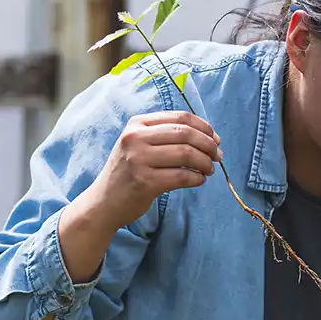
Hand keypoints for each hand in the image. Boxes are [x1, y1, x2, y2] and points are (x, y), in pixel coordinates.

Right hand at [90, 111, 222, 224]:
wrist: (104, 201)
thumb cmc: (128, 172)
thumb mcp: (138, 144)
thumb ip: (166, 135)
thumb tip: (209, 137)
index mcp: (137, 124)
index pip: (181, 117)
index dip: (204, 127)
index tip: (215, 139)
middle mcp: (136, 138)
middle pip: (186, 134)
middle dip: (208, 145)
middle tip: (217, 156)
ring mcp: (139, 160)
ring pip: (187, 154)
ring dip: (205, 162)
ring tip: (209, 170)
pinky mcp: (145, 182)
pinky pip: (182, 176)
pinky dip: (197, 178)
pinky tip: (199, 180)